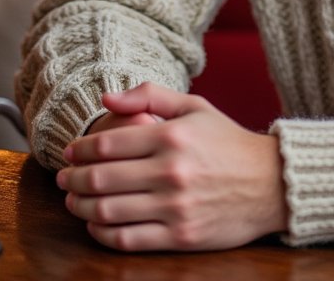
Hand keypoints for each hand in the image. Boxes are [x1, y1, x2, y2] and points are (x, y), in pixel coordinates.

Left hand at [56, 82, 287, 250]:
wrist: (271, 183)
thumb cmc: (229, 142)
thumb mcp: (195, 107)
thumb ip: (150, 95)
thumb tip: (106, 98)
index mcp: (172, 136)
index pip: (108, 144)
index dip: (80, 149)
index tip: (69, 152)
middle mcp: (171, 171)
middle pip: (101, 178)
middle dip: (72, 178)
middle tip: (62, 177)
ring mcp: (175, 207)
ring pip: (108, 210)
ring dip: (80, 205)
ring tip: (72, 200)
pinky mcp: (180, 236)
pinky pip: (127, 239)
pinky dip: (101, 232)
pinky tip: (95, 223)